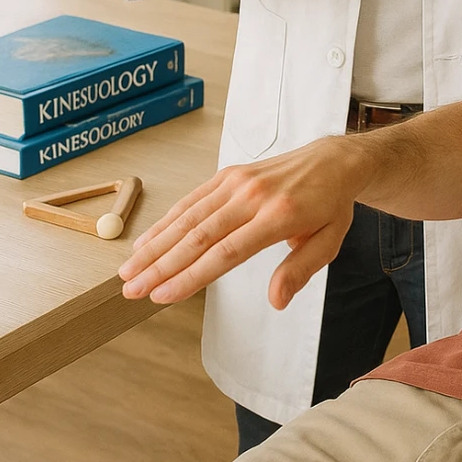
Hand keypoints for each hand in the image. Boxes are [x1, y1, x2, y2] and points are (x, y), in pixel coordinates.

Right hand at [118, 139, 357, 308]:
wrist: (333, 160)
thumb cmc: (331, 206)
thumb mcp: (329, 243)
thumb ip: (300, 271)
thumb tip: (276, 301)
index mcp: (278, 215)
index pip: (226, 252)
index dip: (191, 277)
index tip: (161, 296)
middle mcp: (252, 195)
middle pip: (198, 236)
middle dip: (160, 266)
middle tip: (130, 289)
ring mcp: (238, 181)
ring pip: (188, 217)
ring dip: (155, 245)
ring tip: (128, 270)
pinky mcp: (230, 174)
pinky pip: (193, 199)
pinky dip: (167, 221)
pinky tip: (148, 241)